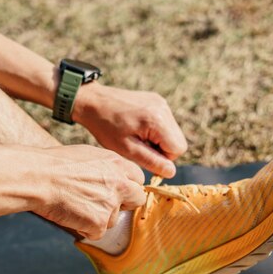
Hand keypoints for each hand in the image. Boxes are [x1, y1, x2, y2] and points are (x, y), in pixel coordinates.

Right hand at [35, 145, 145, 239]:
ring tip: (76, 205)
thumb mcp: (87, 155)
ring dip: (99, 217)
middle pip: (137, 199)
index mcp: (116, 163)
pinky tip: (71, 215)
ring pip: (114, 219)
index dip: (129, 185)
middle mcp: (119, 184)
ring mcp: (111, 204)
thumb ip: (106, 167)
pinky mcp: (99, 222)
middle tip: (105, 203)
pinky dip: (85, 228)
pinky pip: (97, 232)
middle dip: (125, 204)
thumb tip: (113, 176)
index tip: (120, 190)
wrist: (37, 178)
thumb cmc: (54, 164)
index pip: (138, 178)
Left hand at [72, 83, 187, 178]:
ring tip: (137, 138)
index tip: (144, 155)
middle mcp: (163, 108)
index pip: (178, 149)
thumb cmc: (106, 127)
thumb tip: (171, 172)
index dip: (163, 158)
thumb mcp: (127, 149)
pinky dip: (156, 131)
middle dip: (162, 150)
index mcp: (157, 120)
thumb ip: (151, 161)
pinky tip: (138, 129)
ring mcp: (161, 103)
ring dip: (159, 141)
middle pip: (178, 141)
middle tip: (140, 148)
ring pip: (173, 134)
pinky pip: (166, 124)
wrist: (94, 101)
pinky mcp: (157, 101)